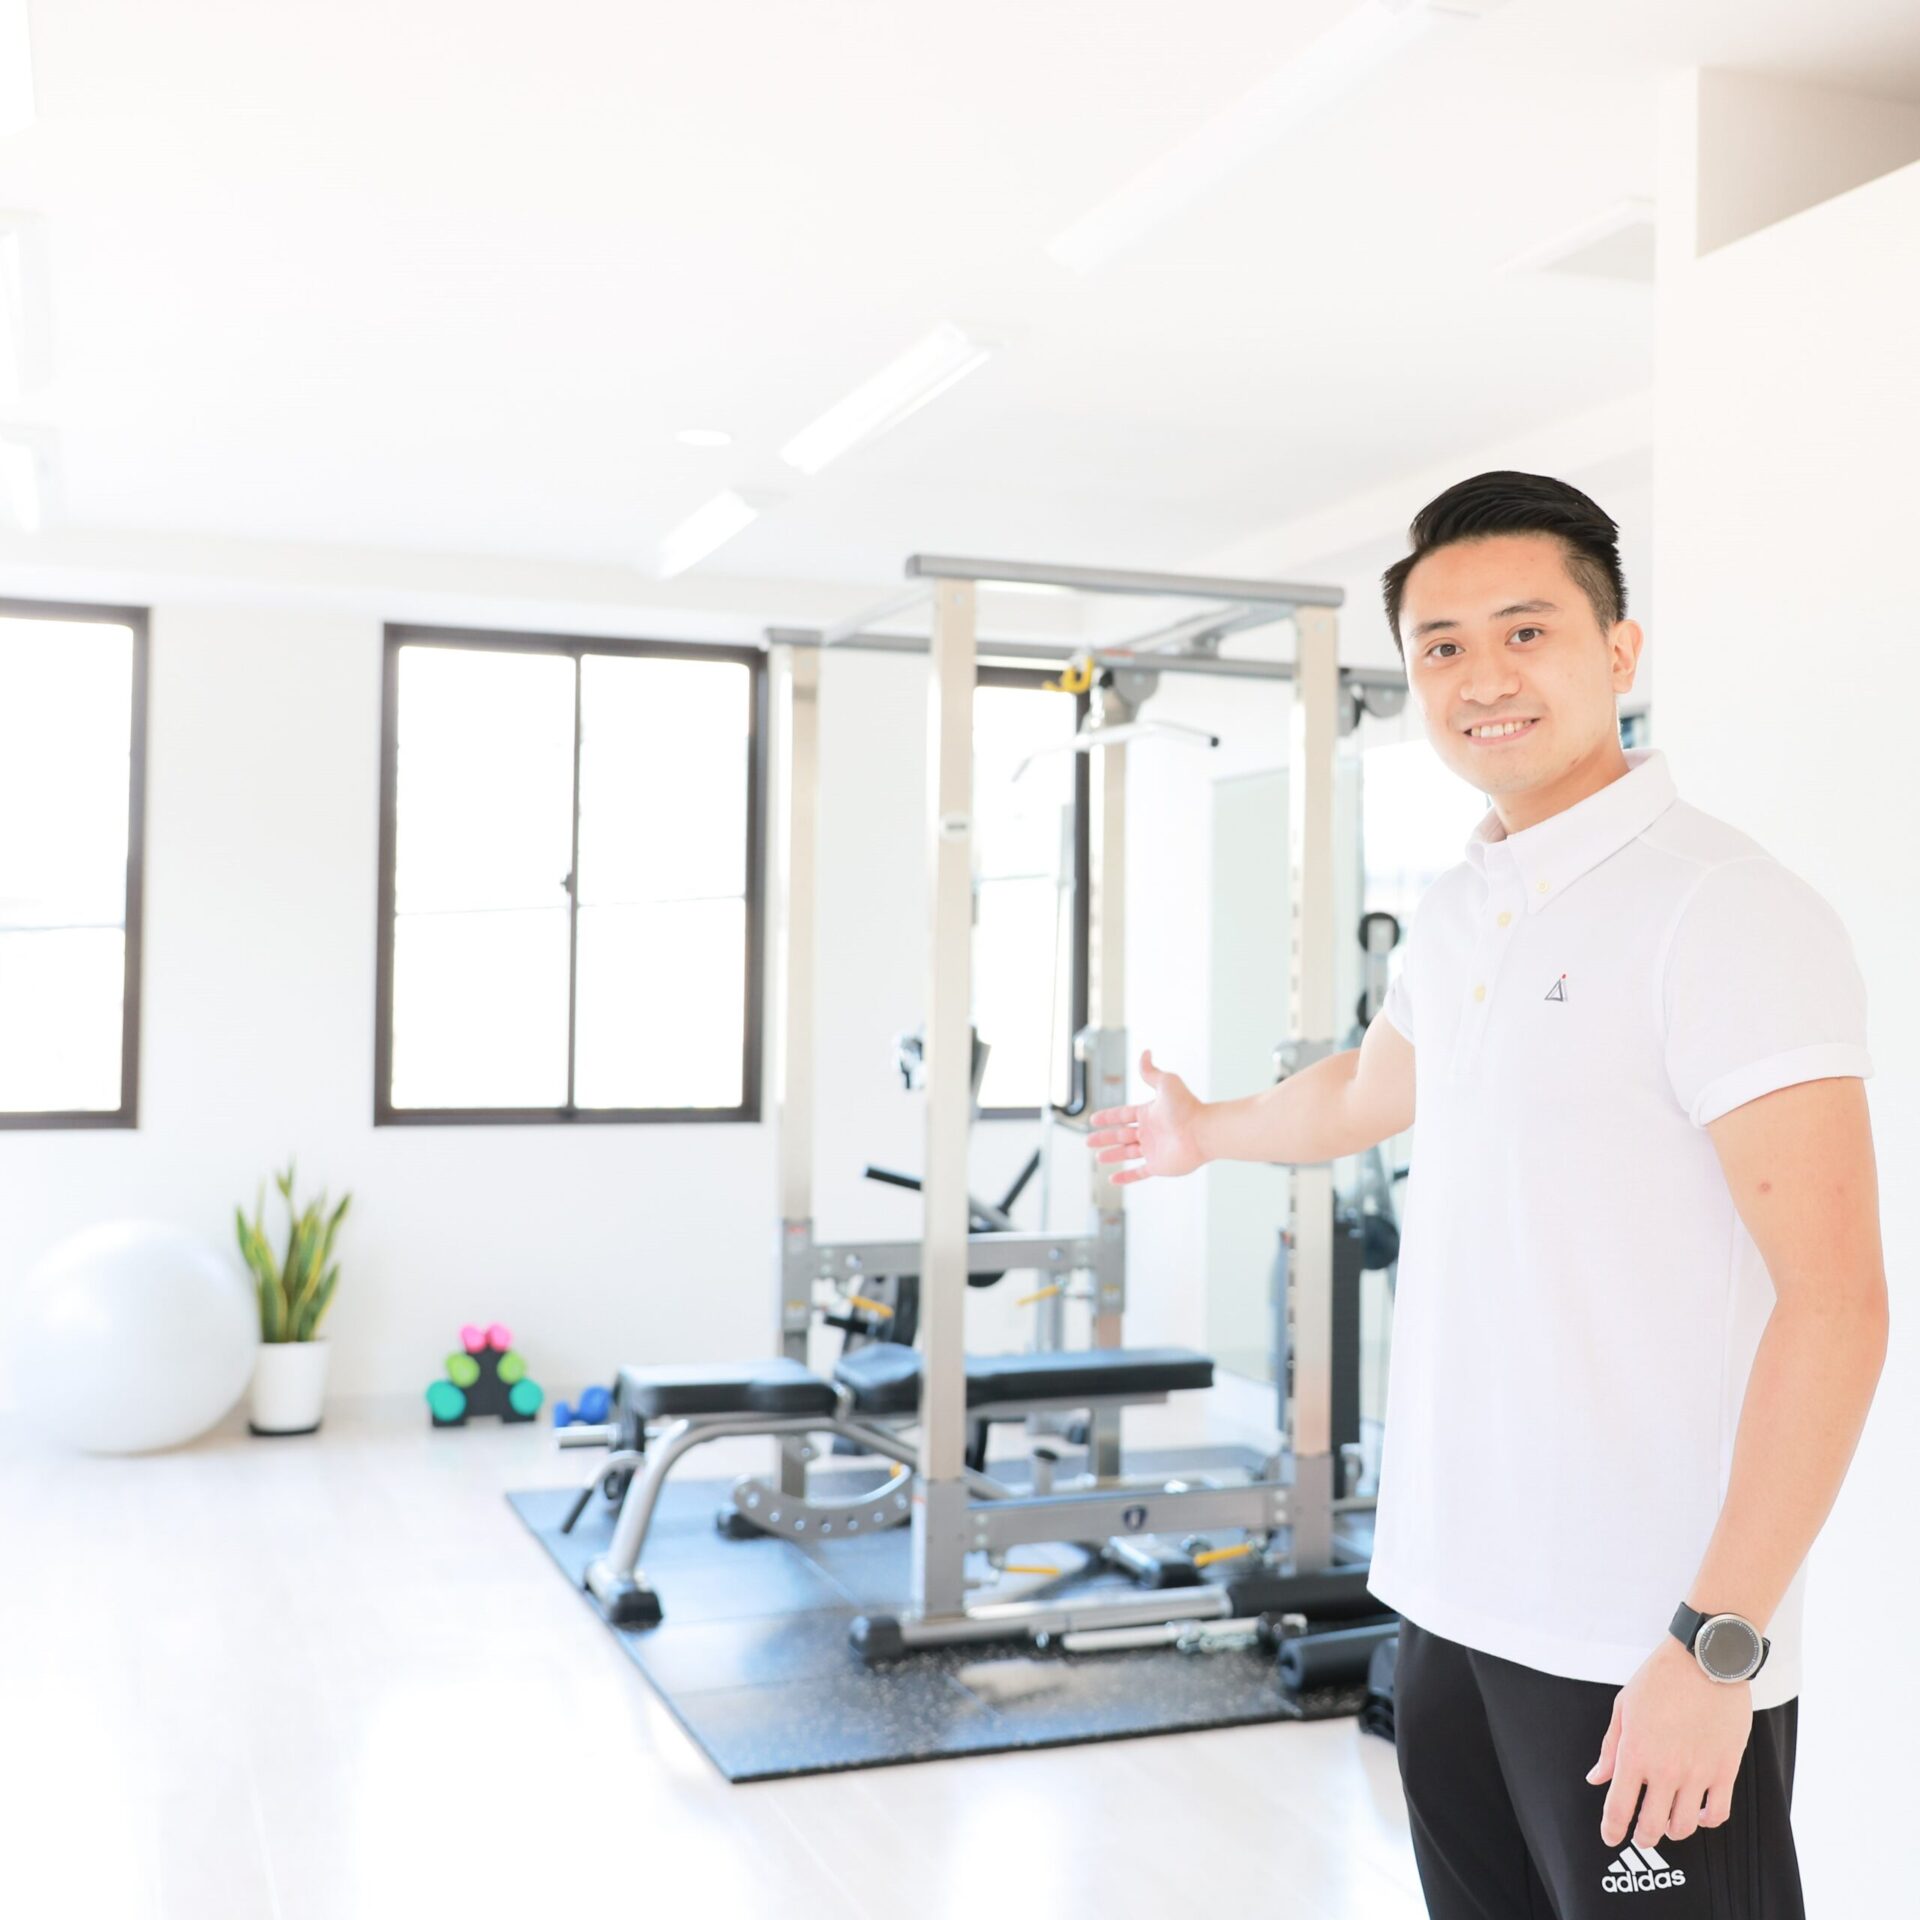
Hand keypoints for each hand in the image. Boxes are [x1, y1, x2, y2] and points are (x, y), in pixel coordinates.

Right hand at [1083, 1050, 1204, 1183]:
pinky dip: (1125, 1178)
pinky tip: (1113, 1179)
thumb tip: (1145, 1052)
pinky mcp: (1159, 1166)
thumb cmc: (1186, 1106)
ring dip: (1112, 1156)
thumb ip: (1151, 1071)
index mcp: (1149, 1113)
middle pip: (1121, 1135)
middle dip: (1104, 1138)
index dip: (1107, 1117)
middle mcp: (1150, 1132)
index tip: (1093, 1120)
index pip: (1122, 1115)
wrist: (1202, 1131)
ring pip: (1127, 1154)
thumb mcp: (1165, 1082)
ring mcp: (1154, 1150)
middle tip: (1088, 1141)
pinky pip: (1139, 1173)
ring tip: (1098, 1158)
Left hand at [1587, 1636, 1752, 1849]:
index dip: (1612, 1829)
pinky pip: (1718, 1813)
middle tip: (1640, 1836)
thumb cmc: (1659, 1679)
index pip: (1619, 1807)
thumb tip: (1597, 1778)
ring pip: (1684, 1826)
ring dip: (1673, 1830)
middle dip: (1642, 1837)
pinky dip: (1707, 1821)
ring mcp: (1698, 1773)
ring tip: (1667, 1823)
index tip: (1609, 1837)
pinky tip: (1700, 1814)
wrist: (1704, 1661)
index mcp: (1635, 1754)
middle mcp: (1666, 1770)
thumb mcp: (1623, 1707)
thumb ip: (1610, 1748)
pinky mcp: (1726, 1770)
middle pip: (1652, 1825)